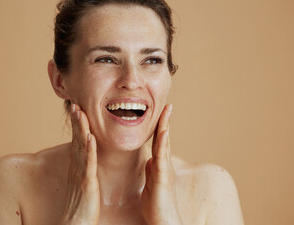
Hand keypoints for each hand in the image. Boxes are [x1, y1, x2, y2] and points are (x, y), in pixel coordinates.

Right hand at [61, 104, 99, 224]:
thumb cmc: (82, 206)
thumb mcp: (82, 182)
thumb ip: (84, 169)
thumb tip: (87, 158)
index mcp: (79, 166)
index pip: (78, 140)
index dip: (78, 124)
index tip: (78, 107)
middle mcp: (78, 167)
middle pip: (77, 139)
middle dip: (76, 121)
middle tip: (75, 103)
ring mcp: (81, 174)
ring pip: (81, 147)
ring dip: (80, 129)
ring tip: (80, 112)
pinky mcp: (86, 184)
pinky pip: (88, 164)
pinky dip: (89, 149)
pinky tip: (90, 137)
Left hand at [141, 104, 182, 224]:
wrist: (163, 221)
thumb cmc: (157, 204)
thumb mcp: (152, 182)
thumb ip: (152, 169)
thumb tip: (150, 159)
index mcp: (159, 164)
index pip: (158, 141)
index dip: (159, 125)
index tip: (160, 111)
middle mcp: (164, 164)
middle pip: (164, 138)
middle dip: (165, 120)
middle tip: (168, 104)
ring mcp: (165, 170)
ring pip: (165, 145)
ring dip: (166, 127)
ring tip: (167, 111)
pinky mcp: (163, 178)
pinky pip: (162, 159)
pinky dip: (163, 145)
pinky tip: (163, 133)